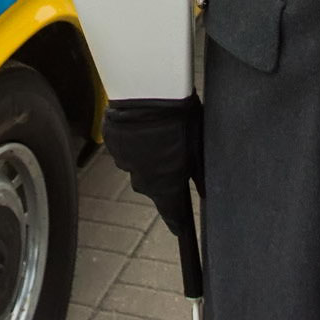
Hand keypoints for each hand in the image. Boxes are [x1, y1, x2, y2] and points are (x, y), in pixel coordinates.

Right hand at [103, 96, 201, 236]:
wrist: (147, 90)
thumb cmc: (179, 120)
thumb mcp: (198, 148)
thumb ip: (201, 175)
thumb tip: (207, 193)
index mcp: (166, 185)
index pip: (172, 213)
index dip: (177, 221)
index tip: (180, 229)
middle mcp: (141, 179)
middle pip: (153, 186)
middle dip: (163, 175)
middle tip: (174, 153)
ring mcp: (124, 161)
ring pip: (138, 164)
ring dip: (147, 155)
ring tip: (159, 132)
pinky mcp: (112, 143)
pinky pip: (126, 147)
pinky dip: (135, 141)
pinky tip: (144, 124)